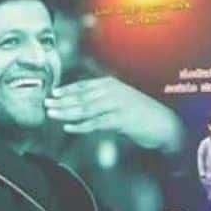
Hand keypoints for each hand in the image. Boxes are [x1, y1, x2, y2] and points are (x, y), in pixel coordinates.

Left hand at [44, 76, 181, 153]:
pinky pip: (96, 123)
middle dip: (62, 100)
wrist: (165, 125)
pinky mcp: (120, 119)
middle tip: (46, 103)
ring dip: (66, 111)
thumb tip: (82, 103)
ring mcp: (117, 104)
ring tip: (52, 114)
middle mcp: (113, 91)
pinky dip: (81, 125)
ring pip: (86, 108)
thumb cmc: (142, 114)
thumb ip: (103, 100)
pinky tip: (69, 127)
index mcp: (112, 84)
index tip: (52, 93)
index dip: (67, 89)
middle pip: (82, 96)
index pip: (84, 85)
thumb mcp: (121, 101)